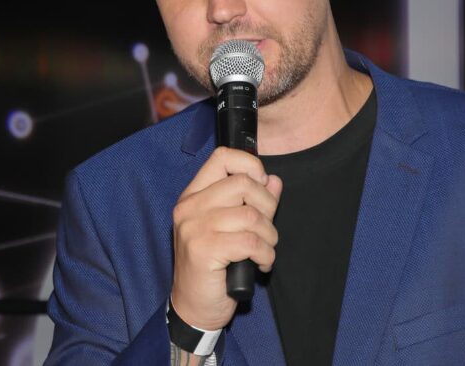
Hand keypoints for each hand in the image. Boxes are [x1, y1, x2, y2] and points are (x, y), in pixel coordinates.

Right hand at [170, 146, 282, 330]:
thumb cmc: (214, 266)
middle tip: (266, 229)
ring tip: (264, 250)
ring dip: (269, 236)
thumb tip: (274, 180)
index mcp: (194, 195)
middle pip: (243, 183)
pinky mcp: (203, 250)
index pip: (223, 157)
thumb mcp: (232, 227)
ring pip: (251, 215)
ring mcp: (194, 228)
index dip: (250, 165)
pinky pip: (251, 241)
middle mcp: (190, 207)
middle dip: (267, 206)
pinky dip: (266, 254)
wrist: (193, 307)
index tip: (261, 186)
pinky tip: (261, 264)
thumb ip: (252, 201)